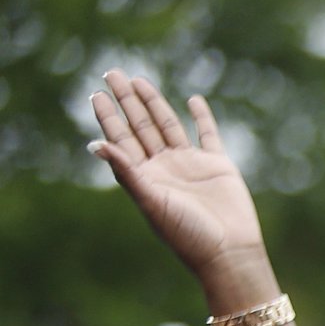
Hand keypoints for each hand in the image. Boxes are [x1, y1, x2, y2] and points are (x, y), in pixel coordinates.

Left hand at [88, 75, 265, 281]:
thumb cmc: (187, 234)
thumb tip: (94, 144)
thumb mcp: (151, 202)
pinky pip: (208, 135)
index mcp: (145, 177)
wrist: (229, 252)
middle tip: (113, 73)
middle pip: (141, 126)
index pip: (121, 139)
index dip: (109, 116)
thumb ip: (126, 172)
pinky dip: (201, 117)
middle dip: (127, 101)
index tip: (97, 94)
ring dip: (154, 103)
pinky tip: (193, 101)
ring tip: (139, 80)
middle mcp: (165, 168)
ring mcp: (191, 165)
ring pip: (168, 126)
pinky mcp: (218, 166)